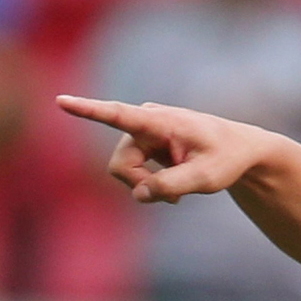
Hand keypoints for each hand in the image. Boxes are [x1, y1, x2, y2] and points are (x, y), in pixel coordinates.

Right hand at [56, 95, 280, 203]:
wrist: (239, 150)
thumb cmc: (226, 159)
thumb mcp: (207, 178)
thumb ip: (171, 186)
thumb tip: (139, 195)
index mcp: (161, 122)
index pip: (119, 115)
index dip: (89, 110)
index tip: (61, 101)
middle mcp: (146, 121)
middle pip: (120, 165)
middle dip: (141, 186)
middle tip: (175, 200)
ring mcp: (142, 130)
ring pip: (123, 170)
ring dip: (147, 186)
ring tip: (178, 190)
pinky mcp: (141, 141)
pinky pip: (131, 171)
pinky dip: (149, 183)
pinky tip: (172, 184)